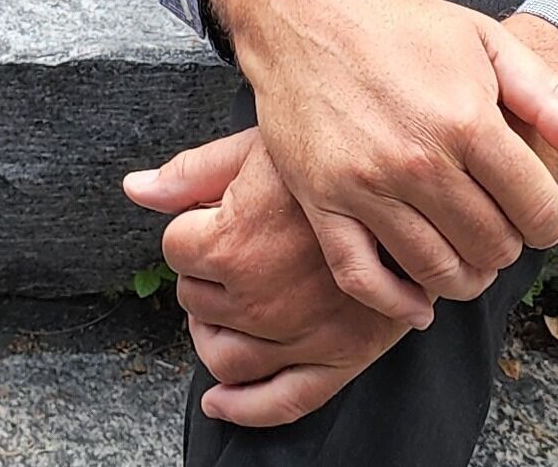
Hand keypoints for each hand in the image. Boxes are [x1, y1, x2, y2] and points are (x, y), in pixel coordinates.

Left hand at [129, 128, 408, 426]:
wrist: (422, 186)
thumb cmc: (339, 158)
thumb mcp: (262, 148)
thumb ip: (194, 172)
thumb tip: (134, 189)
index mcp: (231, 242)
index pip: (176, 248)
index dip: (193, 229)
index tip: (214, 217)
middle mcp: (257, 298)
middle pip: (194, 299)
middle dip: (204, 277)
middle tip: (229, 254)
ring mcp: (296, 336)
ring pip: (222, 354)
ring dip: (213, 333)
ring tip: (227, 308)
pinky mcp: (338, 359)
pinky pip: (280, 401)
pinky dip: (243, 408)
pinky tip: (220, 401)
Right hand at [206, 0, 557, 326]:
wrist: (302, 14)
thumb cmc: (400, 26)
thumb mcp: (486, 42)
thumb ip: (549, 99)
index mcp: (468, 120)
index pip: (536, 209)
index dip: (548, 222)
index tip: (537, 215)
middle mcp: (418, 160)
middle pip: (490, 246)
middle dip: (506, 246)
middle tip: (498, 229)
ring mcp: (364, 185)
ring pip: (435, 270)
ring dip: (464, 277)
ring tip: (468, 260)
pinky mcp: (320, 200)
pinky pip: (362, 277)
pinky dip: (396, 303)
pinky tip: (419, 303)